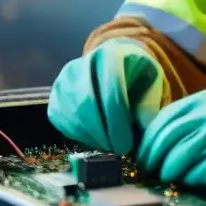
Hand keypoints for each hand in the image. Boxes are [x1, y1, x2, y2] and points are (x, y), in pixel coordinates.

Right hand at [48, 39, 165, 153]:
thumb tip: (147, 135)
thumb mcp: (151, 86)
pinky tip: (98, 139)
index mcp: (109, 55)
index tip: (127, 145)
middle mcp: (79, 65)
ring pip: (72, 117)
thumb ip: (148, 108)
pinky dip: (81, 137)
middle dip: (103, 134)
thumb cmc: (136, 78)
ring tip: (112, 145)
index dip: (117, 122)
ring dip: (93, 138)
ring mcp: (62, 82)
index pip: (110, 91)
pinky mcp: (54, 100)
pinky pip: (63, 124)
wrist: (114, 69)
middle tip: (119, 150)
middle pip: (85, 104)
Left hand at [136, 86, 205, 185]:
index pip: (161, 121)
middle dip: (154, 162)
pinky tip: (197, 184)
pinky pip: (201, 173)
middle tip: (152, 176)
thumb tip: (165, 143)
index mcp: (202, 100)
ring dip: (171, 175)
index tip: (144, 159)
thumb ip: (196, 119)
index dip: (148, 143)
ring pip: (178, 159)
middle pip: (164, 141)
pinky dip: (194, 181)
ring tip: (173, 182)